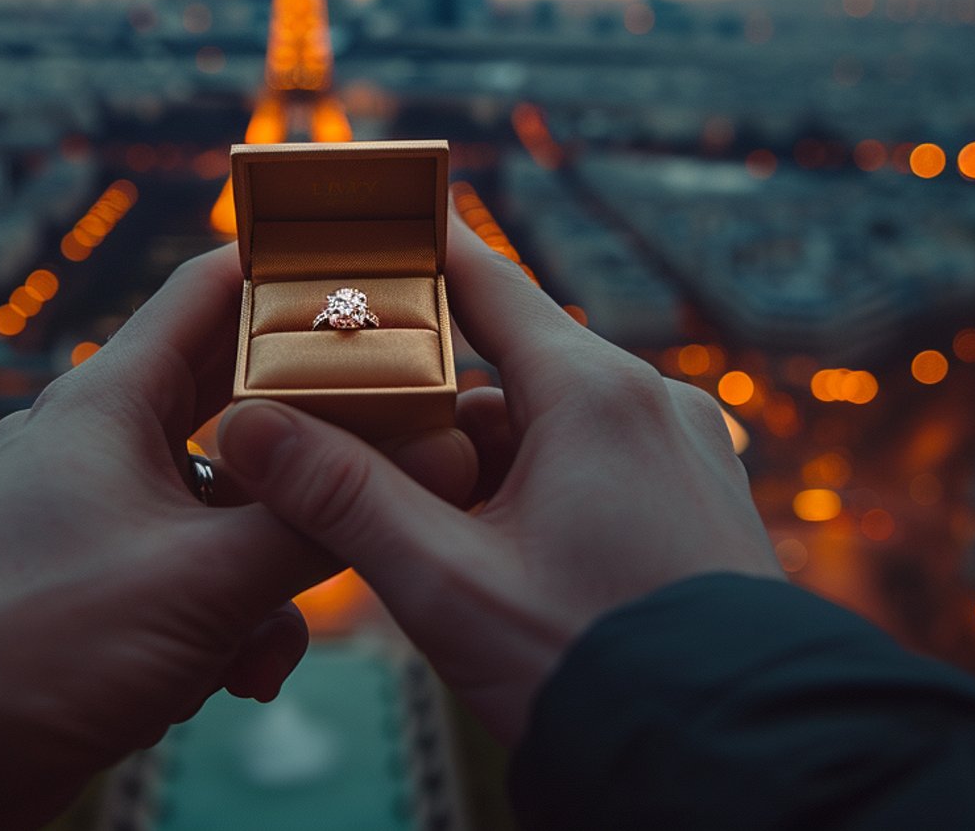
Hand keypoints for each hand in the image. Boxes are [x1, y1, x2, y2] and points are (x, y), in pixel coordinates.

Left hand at [0, 245, 475, 827]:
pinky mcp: (87, 578)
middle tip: (383, 463)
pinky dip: (217, 616)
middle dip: (305, 454)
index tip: (375, 281)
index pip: (209, 290)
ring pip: (218, 505)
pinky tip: (228, 679)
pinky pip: (181, 568)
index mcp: (108, 401)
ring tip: (266, 644)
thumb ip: (319, 521)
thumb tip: (429, 465)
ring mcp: (87, 509)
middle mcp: (95, 440)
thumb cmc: (45, 645)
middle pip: (231, 403)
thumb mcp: (208, 582)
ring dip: (263, 571)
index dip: (292, 273)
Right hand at [217, 219, 781, 744]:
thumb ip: (342, 495)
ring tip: (434, 537)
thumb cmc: (589, 666)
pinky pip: (599, 462)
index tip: (361, 216)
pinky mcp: (701, 498)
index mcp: (594, 392)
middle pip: (508, 368)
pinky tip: (503, 556)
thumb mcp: (444, 583)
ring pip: (550, 424)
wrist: (728, 757)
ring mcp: (685, 449)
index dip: (416, 247)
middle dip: (430, 405)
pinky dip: (539, 488)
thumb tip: (246, 427)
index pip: (486, 281)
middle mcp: (652, 400)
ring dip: (484, 463)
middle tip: (358, 443)